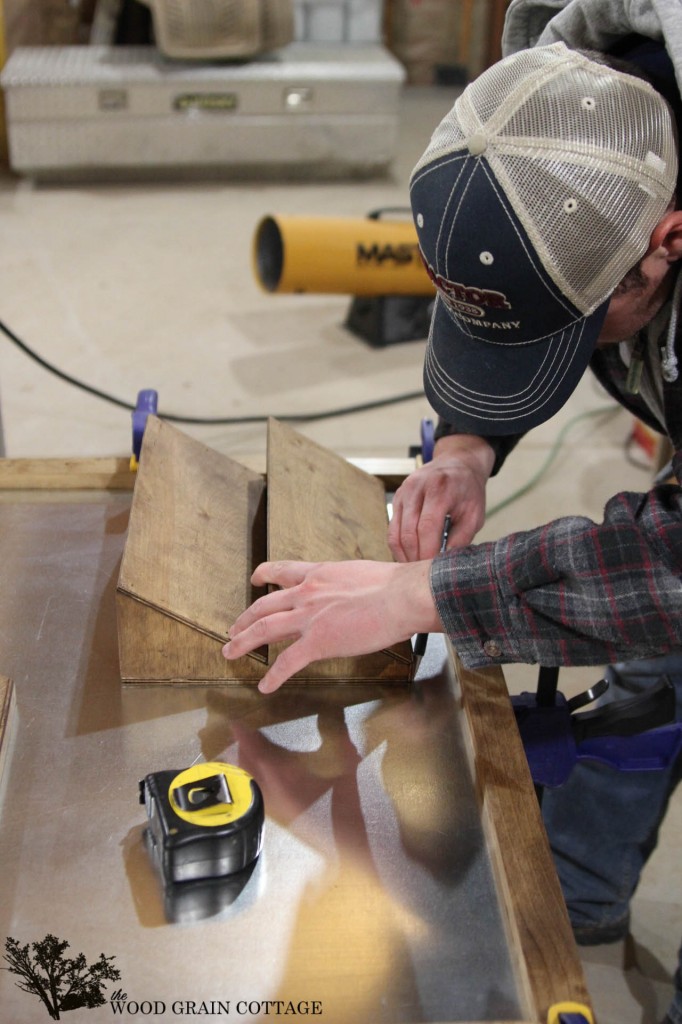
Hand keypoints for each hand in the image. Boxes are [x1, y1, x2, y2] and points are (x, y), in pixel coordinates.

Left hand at [223, 558, 439, 693]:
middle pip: (264, 605)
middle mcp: (308, 593)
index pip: (283, 571)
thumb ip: (343, 583)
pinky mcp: (319, 641)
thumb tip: (348, 592)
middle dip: (244, 619)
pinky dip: (274, 676)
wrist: (402, 596)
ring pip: (265, 629)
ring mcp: (310, 617)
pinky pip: (288, 662)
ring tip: (230, 652)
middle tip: (232, 630)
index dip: (264, 575)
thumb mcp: (358, 573)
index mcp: (319, 574)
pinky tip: (265, 686)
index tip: (255, 579)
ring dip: (244, 642)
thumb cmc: (392, 585)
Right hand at [388, 434, 493, 561]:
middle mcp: (416, 488)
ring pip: (395, 533)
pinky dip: (399, 546)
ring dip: (405, 555)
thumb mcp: (474, 514)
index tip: (433, 572)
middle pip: (408, 533)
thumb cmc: (468, 490)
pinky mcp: (396, 499)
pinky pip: (392, 529)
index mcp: (439, 488)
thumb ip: (461, 539)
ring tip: (416, 569)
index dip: (428, 553)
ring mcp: (403, 492)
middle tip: (424, 576)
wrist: (457, 463)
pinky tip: (411, 556)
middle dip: (415, 558)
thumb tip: (444, 565)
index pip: (427, 527)